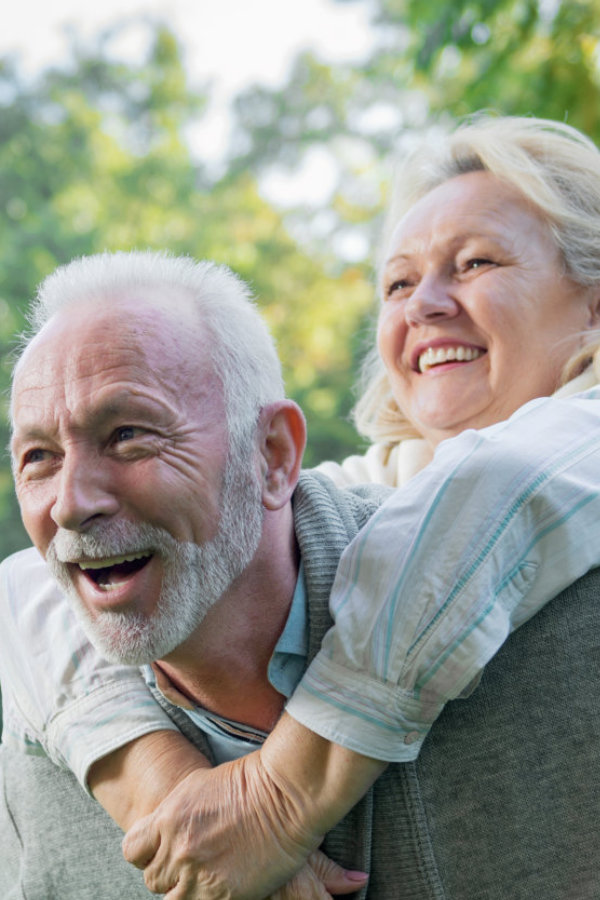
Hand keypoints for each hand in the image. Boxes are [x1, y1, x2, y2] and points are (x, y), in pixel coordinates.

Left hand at [122, 752, 366, 898]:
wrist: (285, 795)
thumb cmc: (247, 782)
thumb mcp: (197, 786)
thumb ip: (172, 814)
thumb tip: (162, 831)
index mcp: (167, 820)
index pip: (133, 851)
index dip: (146, 852)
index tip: (160, 850)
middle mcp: (178, 850)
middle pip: (153, 879)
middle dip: (169, 872)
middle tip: (192, 862)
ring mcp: (199, 876)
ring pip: (173, 899)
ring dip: (186, 890)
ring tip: (208, 875)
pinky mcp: (223, 896)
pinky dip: (209, 897)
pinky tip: (225, 881)